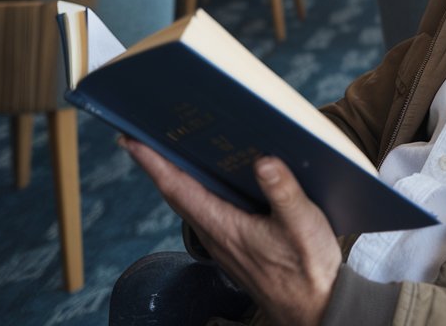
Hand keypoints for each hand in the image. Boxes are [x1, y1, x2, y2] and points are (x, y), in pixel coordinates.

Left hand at [121, 137, 341, 325]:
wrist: (314, 309)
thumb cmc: (308, 271)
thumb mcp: (303, 224)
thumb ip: (283, 191)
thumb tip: (264, 161)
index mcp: (225, 227)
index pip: (178, 189)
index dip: (153, 163)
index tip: (131, 140)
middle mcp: (217, 236)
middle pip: (176, 195)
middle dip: (156, 165)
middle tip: (141, 136)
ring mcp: (224, 243)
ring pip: (189, 205)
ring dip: (176, 178)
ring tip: (170, 152)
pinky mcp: (235, 247)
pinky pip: (206, 213)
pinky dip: (197, 192)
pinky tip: (211, 182)